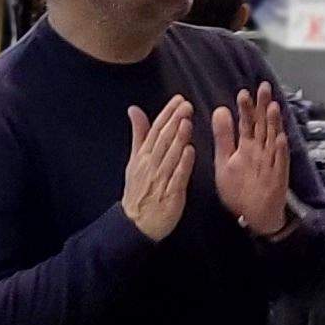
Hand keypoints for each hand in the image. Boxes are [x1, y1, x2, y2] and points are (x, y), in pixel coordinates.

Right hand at [120, 97, 194, 240]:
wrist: (135, 224)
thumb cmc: (138, 190)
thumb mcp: (134, 160)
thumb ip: (139, 134)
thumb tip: (134, 109)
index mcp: (143, 156)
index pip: (155, 130)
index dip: (167, 114)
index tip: (178, 100)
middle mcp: (151, 166)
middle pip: (163, 140)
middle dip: (174, 121)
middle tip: (186, 105)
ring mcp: (160, 180)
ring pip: (170, 156)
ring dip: (178, 139)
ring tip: (187, 122)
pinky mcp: (170, 195)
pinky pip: (177, 177)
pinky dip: (183, 164)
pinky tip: (190, 151)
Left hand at [209, 88, 292, 236]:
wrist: (254, 215)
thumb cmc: (240, 189)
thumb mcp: (225, 161)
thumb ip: (223, 137)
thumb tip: (219, 110)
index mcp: (247, 146)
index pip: (246, 123)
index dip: (245, 109)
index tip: (243, 93)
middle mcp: (261, 151)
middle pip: (262, 126)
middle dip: (263, 107)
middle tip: (264, 88)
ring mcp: (271, 163)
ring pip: (273, 140)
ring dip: (274, 124)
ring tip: (273, 107)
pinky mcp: (279, 177)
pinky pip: (280, 163)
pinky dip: (280, 152)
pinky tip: (280, 139)